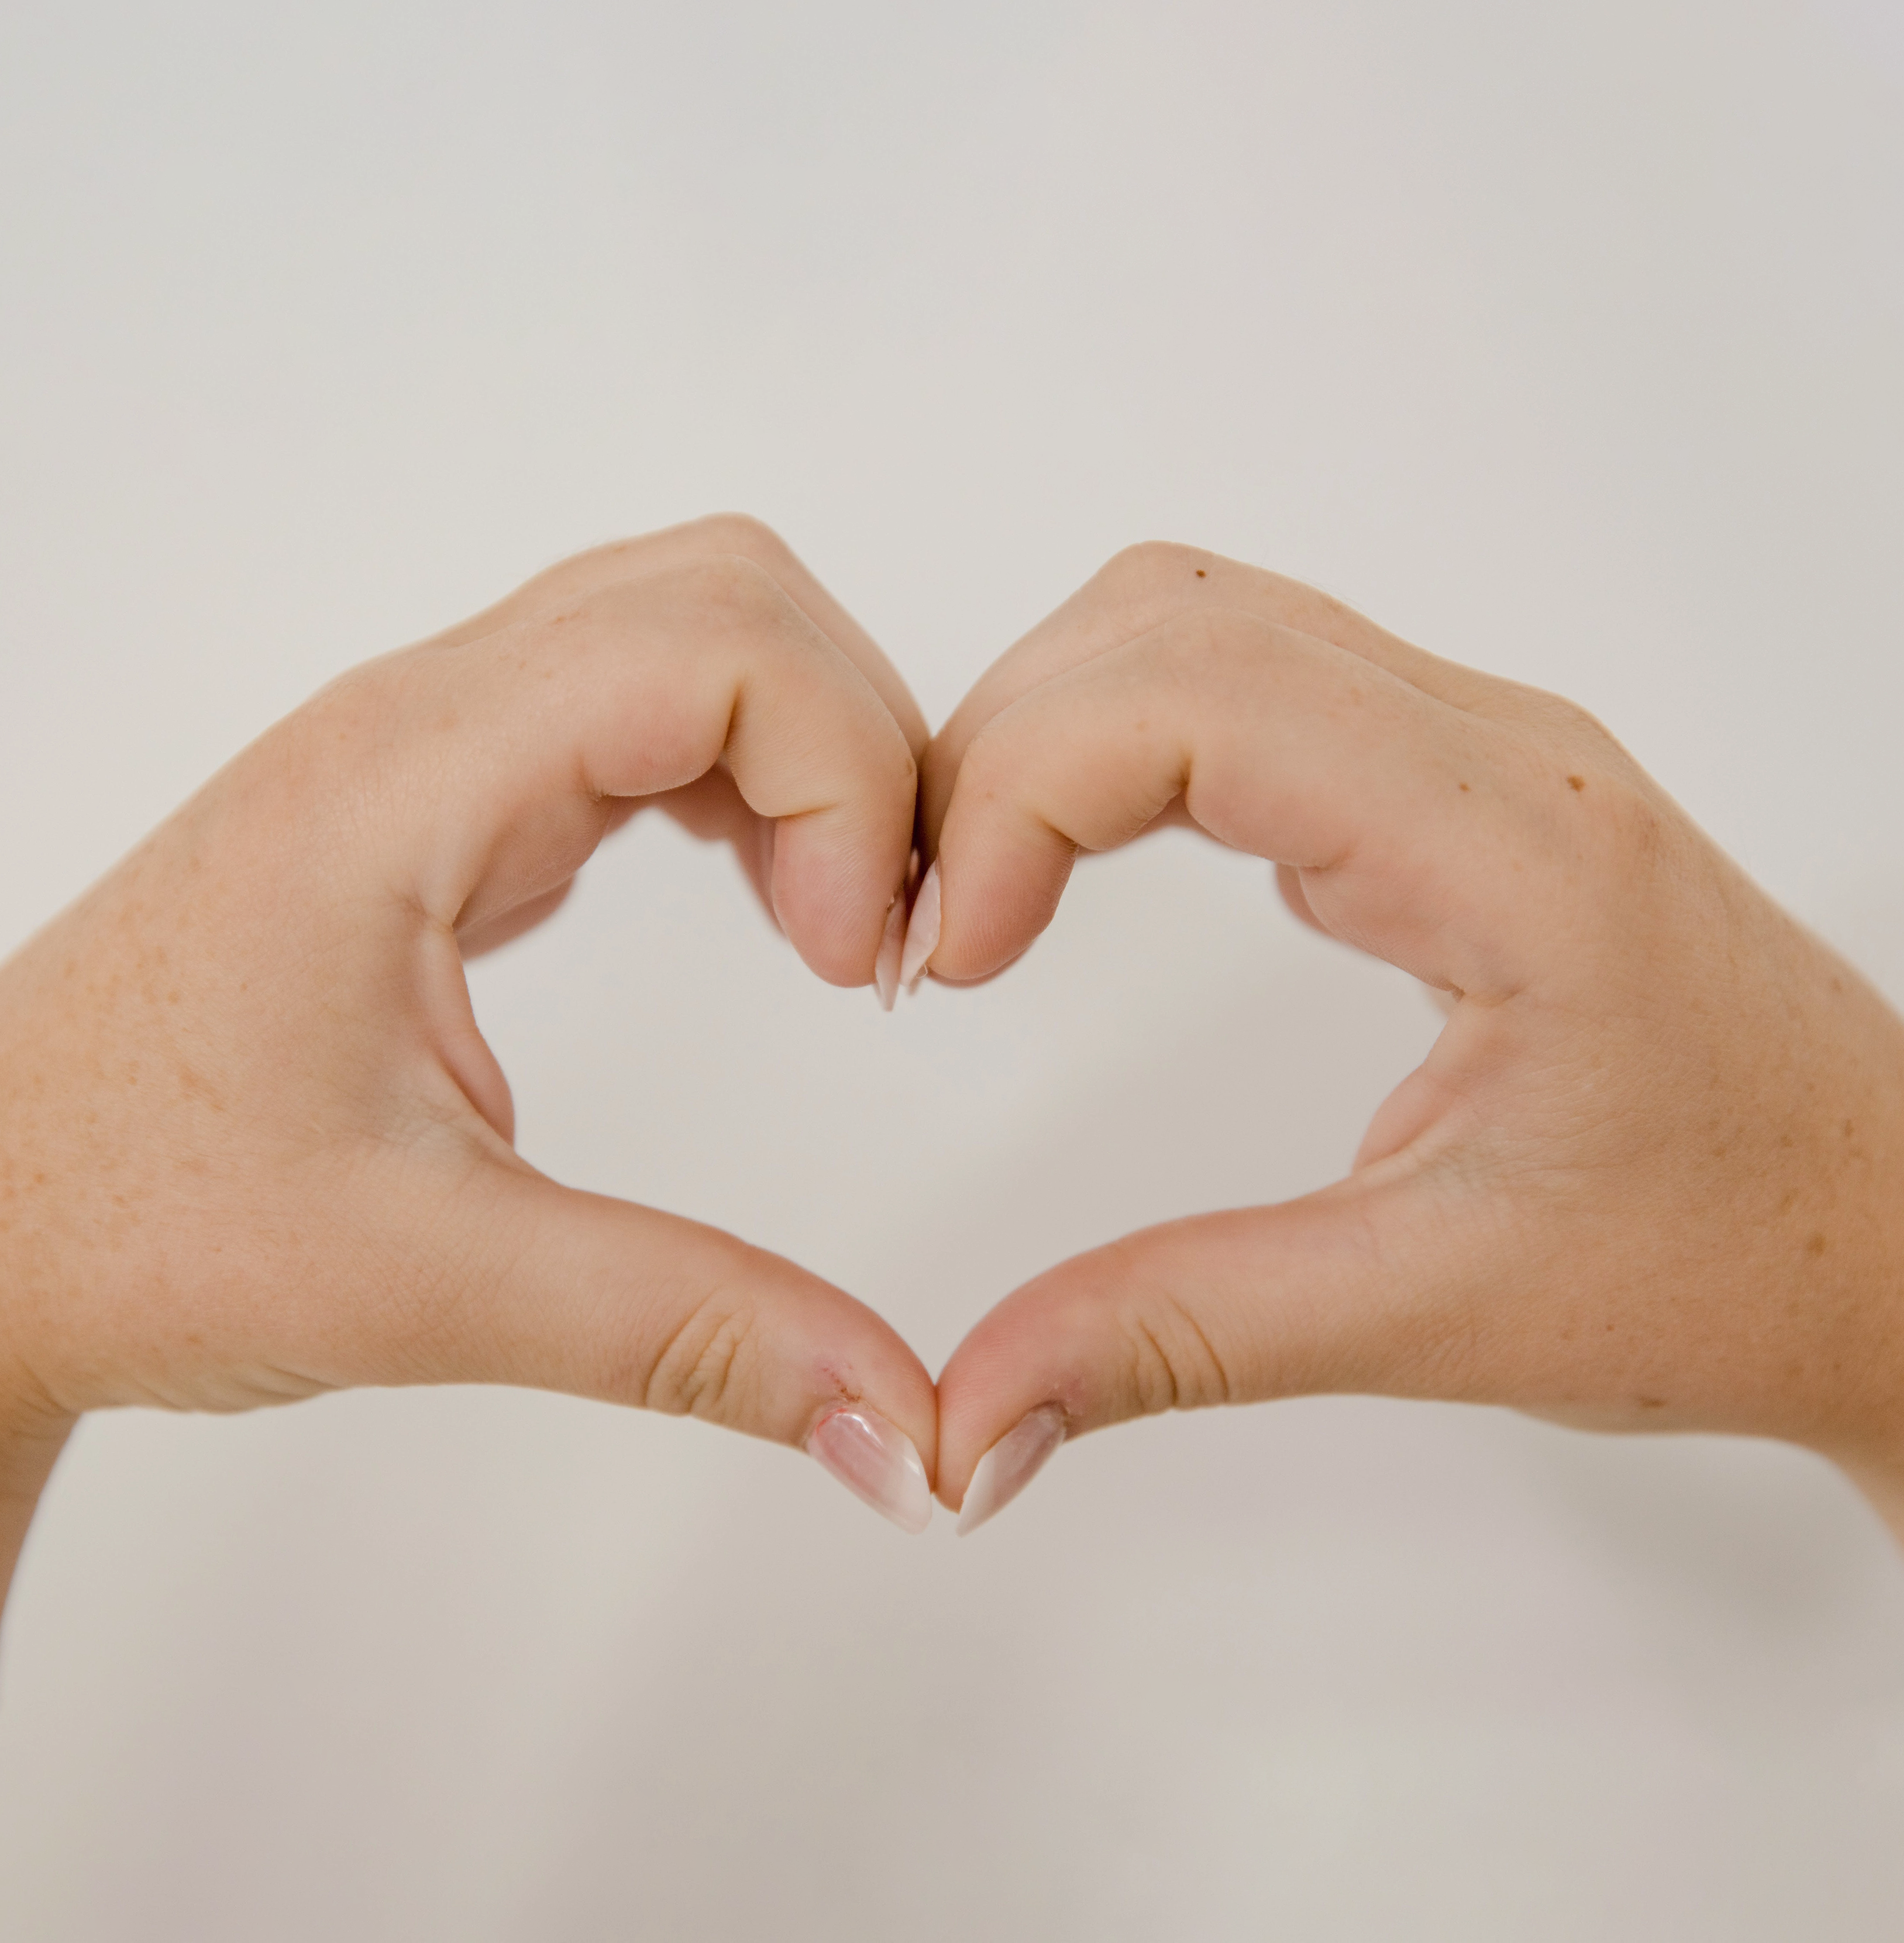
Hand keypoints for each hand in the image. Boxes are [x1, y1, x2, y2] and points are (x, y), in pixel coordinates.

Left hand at [0, 515, 940, 1608]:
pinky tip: (763, 898)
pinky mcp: (443, 799)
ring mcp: (430, 748)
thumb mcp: (428, 1281)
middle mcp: (420, 722)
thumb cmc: (132, 1216)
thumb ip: (687, 1336)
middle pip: (728, 595)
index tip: (860, 961)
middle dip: (858, 740)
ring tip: (834, 921)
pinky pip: (640, 706)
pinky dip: (744, 778)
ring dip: (806, 751)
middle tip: (876, 932)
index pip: (718, 648)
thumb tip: (901, 1427)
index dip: (848, 779)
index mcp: (408, 783)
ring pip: (692, 627)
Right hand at [918, 543, 1903, 1588]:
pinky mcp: (1459, 786)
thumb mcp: (1439, 1310)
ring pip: (1202, 624)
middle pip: (1172, 623)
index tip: (946, 954)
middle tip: (931, 928)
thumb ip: (1181, 1339)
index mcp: (1516, 853)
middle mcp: (1504, 755)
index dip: (1016, 791)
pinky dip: (1122, 745)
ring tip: (984, 893)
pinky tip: (1080, 864)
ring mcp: (1485, 753)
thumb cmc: (1736, 1259)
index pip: (1198, 696)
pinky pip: (1251, 680)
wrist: (1898, 1240)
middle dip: (999, 749)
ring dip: (1054, 730)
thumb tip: (970, 1418)